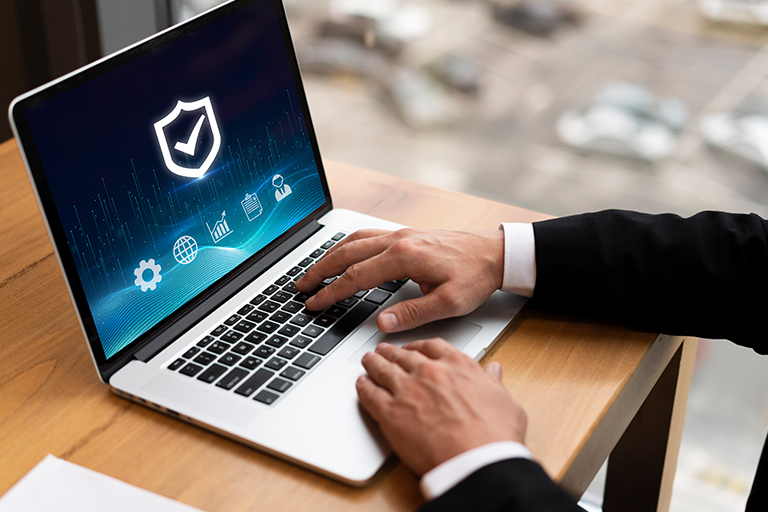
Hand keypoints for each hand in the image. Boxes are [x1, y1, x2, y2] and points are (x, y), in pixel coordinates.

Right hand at [295, 228, 504, 331]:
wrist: (494, 253)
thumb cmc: (475, 276)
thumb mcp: (449, 303)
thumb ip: (414, 314)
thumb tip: (382, 324)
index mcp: (405, 257)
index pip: (357, 276)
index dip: (332, 292)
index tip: (314, 303)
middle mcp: (399, 240)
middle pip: (347, 253)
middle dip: (320, 270)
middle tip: (301, 287)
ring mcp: (401, 234)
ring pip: (355, 241)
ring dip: (331, 255)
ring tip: (313, 271)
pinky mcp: (406, 235)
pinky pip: (367, 236)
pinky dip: (348, 246)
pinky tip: (343, 254)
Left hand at [356, 338, 526, 475]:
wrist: (476, 461)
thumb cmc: (494, 436)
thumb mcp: (505, 401)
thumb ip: (494, 383)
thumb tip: (494, 371)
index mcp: (457, 366)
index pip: (432, 347)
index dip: (419, 346)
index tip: (414, 348)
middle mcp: (429, 372)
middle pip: (403, 355)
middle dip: (392, 352)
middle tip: (385, 350)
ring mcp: (407, 390)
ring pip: (383, 369)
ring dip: (373, 363)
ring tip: (368, 360)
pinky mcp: (390, 413)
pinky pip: (370, 394)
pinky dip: (363, 387)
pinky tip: (361, 384)